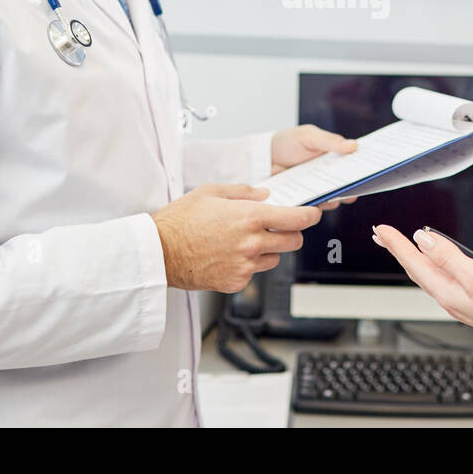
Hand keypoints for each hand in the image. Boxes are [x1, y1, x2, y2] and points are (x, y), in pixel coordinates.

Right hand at [150, 182, 321, 292]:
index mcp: (250, 217)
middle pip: (294, 241)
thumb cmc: (180, 221)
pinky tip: (230, 254)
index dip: (310, 215)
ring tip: (245, 241)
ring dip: (269, 249)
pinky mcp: (236, 282)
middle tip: (279, 226)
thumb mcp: (210, 192)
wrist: (159, 253)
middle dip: (291, 232)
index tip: (313, 213)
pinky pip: (254, 272)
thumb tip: (264, 194)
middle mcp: (252, 243)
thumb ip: (243, 192)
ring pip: (275, 258)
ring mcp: (245, 266)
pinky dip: (249, 264)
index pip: (297, 219)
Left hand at [271, 124, 359, 211]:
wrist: (263, 158)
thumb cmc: (287, 142)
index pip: (356, 166)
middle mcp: (330, 176)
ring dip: (334, 199)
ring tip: (330, 194)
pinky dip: (316, 206)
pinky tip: (313, 201)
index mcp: (336, 158)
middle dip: (352, 188)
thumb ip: (329, 141)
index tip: (372, 171)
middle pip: (349, 186)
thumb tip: (354, 146)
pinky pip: (315, 207)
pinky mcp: (306, 201)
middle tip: (350, 186)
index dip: (366, 169)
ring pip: (333, 200)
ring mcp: (318, 190)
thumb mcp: (308, 136)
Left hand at [372, 224, 472, 355]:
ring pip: (429, 275)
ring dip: (414, 258)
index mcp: (447, 291)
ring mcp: (461, 301)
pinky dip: (435, 266)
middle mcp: (450, 297)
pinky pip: (445, 280)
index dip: (395, 243)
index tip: (380, 229)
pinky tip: (438, 264)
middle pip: (416, 269)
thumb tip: (422, 240)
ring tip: (402, 247)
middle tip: (382, 236)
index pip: (412, 262)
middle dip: (398, 250)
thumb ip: (448, 257)